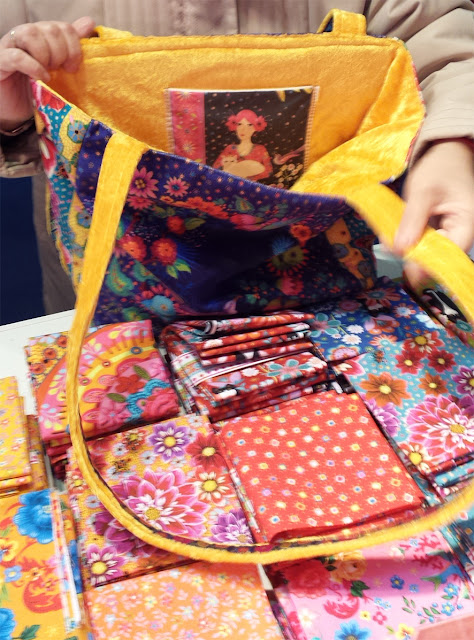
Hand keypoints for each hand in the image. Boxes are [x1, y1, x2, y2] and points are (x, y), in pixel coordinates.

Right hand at [0, 17, 94, 130]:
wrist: (15, 112)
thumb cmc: (37, 91)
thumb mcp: (58, 71)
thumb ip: (71, 46)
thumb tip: (89, 23)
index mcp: (42, 36)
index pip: (63, 27)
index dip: (74, 46)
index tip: (73, 67)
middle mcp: (26, 36)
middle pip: (50, 29)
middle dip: (61, 52)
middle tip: (61, 71)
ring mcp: (11, 46)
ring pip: (31, 33)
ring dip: (46, 55)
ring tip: (49, 73)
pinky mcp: (1, 62)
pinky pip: (17, 56)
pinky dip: (33, 67)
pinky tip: (41, 78)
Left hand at [393, 140, 473, 286]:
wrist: (445, 153)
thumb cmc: (440, 167)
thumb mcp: (423, 191)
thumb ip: (412, 220)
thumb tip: (401, 249)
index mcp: (466, 223)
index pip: (451, 254)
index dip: (430, 263)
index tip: (408, 267)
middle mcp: (460, 232)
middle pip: (437, 256)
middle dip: (413, 255)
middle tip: (390, 247)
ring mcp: (448, 232)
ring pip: (427, 250)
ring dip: (407, 247)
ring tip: (389, 238)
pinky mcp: (436, 230)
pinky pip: (421, 241)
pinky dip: (407, 239)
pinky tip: (392, 234)